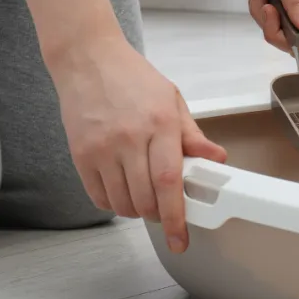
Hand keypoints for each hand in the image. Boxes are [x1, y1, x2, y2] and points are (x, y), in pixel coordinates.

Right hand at [48, 35, 226, 253]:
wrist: (87, 59)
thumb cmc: (132, 78)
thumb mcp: (172, 99)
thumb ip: (193, 135)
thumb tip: (217, 158)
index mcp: (159, 124)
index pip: (169, 181)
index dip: (177, 216)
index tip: (181, 238)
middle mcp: (129, 138)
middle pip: (145, 199)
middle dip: (158, 217)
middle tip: (165, 213)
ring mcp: (102, 148)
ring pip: (121, 203)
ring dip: (136, 211)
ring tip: (144, 197)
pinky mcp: (80, 155)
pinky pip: (98, 196)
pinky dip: (113, 203)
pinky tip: (122, 190)